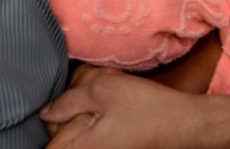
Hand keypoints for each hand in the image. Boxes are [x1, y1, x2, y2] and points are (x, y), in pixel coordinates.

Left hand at [41, 66, 229, 148]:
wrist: (184, 123)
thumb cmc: (145, 107)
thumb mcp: (103, 90)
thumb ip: (67, 100)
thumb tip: (45, 112)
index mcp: (81, 148)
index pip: (48, 143)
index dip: (50, 119)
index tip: (59, 103)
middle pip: (61, 134)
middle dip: (68, 108)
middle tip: (87, 87)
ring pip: (79, 130)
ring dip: (84, 110)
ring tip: (104, 91)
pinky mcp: (115, 146)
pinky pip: (95, 132)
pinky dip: (99, 115)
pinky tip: (115, 102)